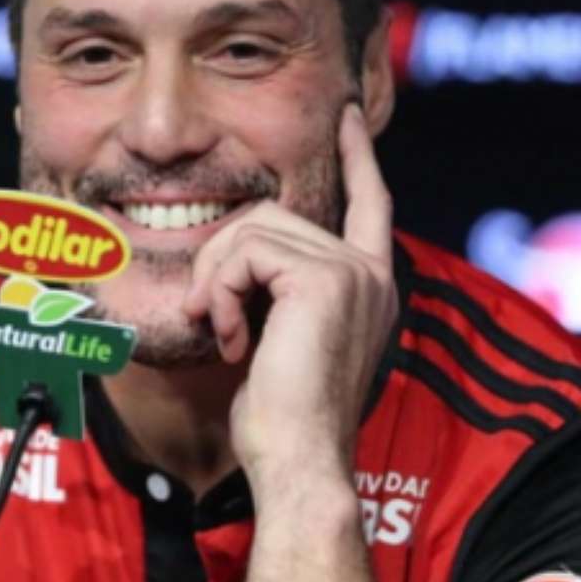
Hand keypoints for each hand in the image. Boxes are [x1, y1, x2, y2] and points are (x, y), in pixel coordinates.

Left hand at [182, 103, 398, 498]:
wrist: (300, 463)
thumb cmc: (283, 418)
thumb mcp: (283, 341)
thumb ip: (278, 292)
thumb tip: (236, 257)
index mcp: (369, 285)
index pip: (371, 203)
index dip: (358, 158)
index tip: (344, 118)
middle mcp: (370, 272)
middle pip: (274, 214)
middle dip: (223, 258)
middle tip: (209, 314)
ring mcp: (352, 272)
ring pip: (253, 226)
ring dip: (216, 278)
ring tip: (220, 329)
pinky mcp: (324, 280)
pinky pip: (246, 250)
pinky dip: (219, 289)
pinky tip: (229, 335)